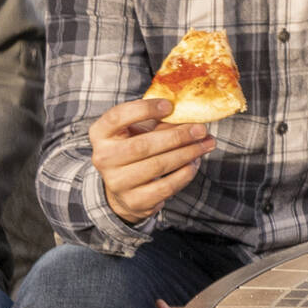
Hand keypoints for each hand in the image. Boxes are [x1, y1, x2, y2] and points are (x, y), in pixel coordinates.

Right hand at [90, 97, 209, 225]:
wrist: (123, 188)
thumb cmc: (134, 149)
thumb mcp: (138, 131)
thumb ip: (158, 121)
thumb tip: (190, 117)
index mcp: (101, 133)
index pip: (118, 116)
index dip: (144, 109)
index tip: (170, 106)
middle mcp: (103, 158)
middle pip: (143, 145)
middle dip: (177, 136)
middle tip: (201, 129)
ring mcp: (116, 182)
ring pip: (158, 166)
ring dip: (187, 154)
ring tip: (206, 144)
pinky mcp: (133, 201)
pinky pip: (165, 186)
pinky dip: (184, 174)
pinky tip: (194, 163)